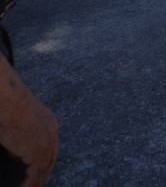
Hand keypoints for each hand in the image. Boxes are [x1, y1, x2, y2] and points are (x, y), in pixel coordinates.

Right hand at [0, 57, 58, 186]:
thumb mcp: (15, 125)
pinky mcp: (39, 148)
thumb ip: (18, 140)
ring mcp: (47, 138)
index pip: (48, 147)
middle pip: (50, 158)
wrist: (5, 97)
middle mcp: (51, 129)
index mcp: (47, 121)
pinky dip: (31, 183)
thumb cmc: (5, 105)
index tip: (34, 173)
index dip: (42, 161)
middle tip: (32, 184)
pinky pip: (37, 172)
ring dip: (36, 180)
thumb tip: (16, 154)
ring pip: (45, 166)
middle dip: (41, 173)